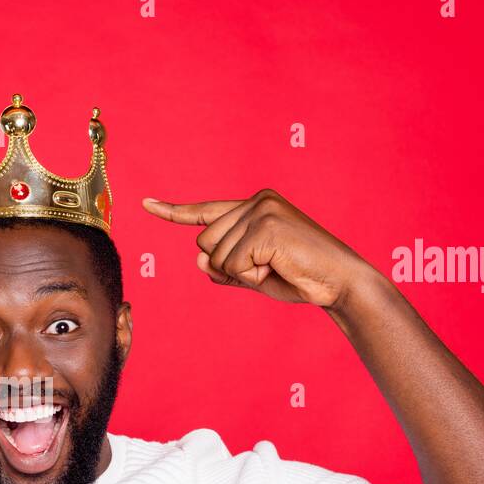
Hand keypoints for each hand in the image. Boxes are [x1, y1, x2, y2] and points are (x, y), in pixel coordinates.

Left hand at [141, 188, 377, 307]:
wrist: (339, 282)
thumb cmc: (299, 277)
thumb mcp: (254, 274)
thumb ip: (223, 267)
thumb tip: (198, 260)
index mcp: (254, 206)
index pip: (205, 211)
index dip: (173, 211)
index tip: (145, 203)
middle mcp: (257, 201)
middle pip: (205, 242)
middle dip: (228, 266)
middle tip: (268, 266)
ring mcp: (261, 210)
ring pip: (216, 255)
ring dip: (242, 272)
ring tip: (277, 265)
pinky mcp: (266, 226)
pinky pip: (233, 264)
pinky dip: (251, 275)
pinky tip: (278, 266)